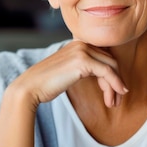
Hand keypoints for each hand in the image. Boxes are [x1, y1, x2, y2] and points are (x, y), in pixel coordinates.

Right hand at [10, 40, 128, 108]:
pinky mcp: (83, 61)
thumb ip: (83, 68)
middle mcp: (81, 43)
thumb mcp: (68, 71)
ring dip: (116, 86)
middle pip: (110, 61)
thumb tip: (104, 78)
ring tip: (114, 103)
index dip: (111, 75)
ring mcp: (82, 50)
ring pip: (111, 67)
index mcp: (77, 43)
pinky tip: (116, 96)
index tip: (113, 92)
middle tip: (116, 100)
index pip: (103, 56)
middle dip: (116, 81)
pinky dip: (115, 84)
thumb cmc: (46, 83)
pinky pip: (107, 72)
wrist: (30, 87)